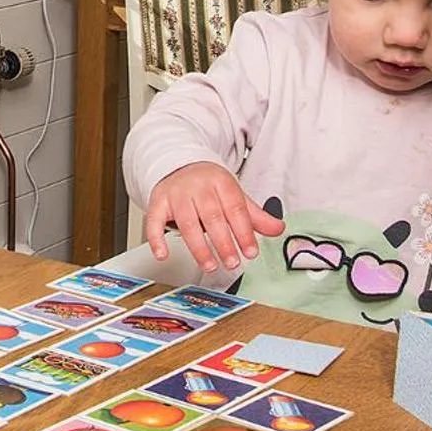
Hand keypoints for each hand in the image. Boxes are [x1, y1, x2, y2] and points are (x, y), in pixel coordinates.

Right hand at [145, 162, 284, 272]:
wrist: (179, 164)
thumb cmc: (208, 185)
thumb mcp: (234, 194)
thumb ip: (255, 215)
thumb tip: (277, 229)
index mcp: (221, 183)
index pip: (235, 209)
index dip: (244, 232)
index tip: (251, 252)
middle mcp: (198, 187)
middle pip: (212, 217)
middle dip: (223, 243)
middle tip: (232, 263)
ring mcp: (177, 195)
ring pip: (187, 223)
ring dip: (199, 248)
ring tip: (210, 265)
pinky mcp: (158, 202)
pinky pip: (154, 221)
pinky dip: (157, 239)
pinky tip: (163, 254)